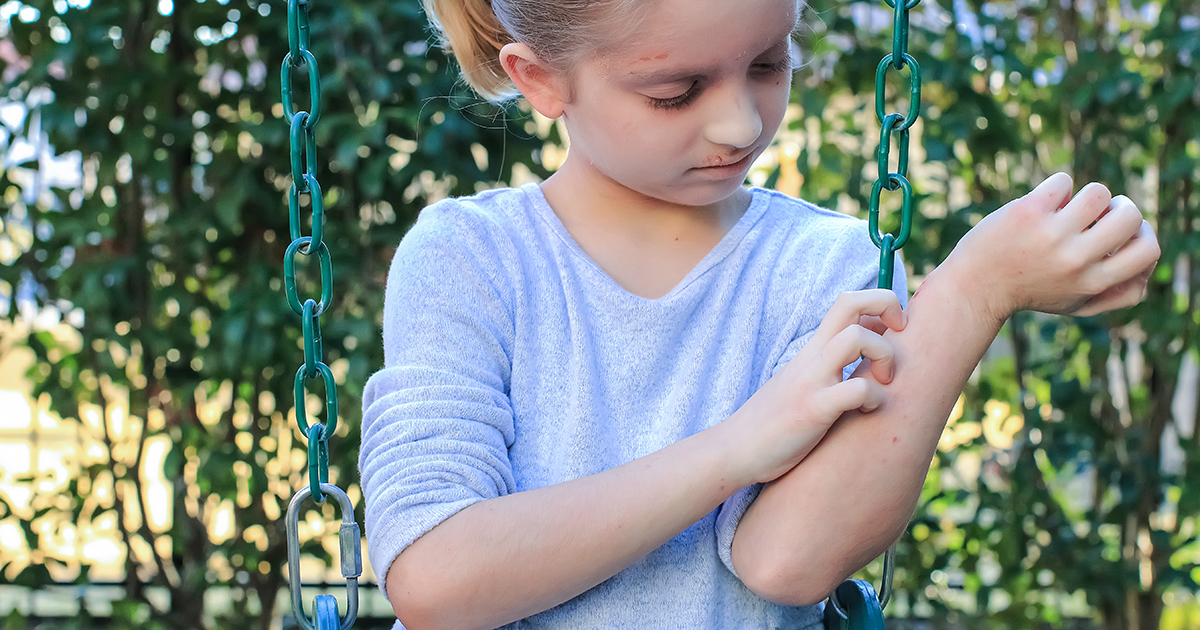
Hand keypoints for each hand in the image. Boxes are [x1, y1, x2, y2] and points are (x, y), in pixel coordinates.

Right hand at [726, 289, 905, 483]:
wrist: (736, 449)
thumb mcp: (804, 382)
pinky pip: (855, 390)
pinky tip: (866, 411)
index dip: (880, 305)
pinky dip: (873, 398)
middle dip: (888, 306)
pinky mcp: (813, 410)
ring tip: (885, 382)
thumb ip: (830, 367)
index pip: (849, 302)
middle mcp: (814, 356)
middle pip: (852, 301)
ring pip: (856, 338)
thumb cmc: (775, 421)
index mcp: (814, 349)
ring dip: (884, 355)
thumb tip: (865, 362)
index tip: (893, 334)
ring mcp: (813, 381)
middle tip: (898, 338)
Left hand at [947, 172, 1159, 319]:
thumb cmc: (1029, 291)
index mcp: (1093, 282)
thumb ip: (1115, 293)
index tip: (1122, 233)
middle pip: (1131, 215)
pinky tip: (1042, 204)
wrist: (974, 287)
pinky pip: (1063, 181)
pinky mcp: (1028, 213)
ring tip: (1069, 207)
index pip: (1149, 251)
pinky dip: (1056, 188)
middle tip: (1097, 214)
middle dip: (1120, 207)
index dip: (1143, 234)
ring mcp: (1052, 235)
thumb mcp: (1075, 303)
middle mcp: (1076, 261)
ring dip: (1086, 195)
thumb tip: (1148, 268)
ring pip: (1099, 192)